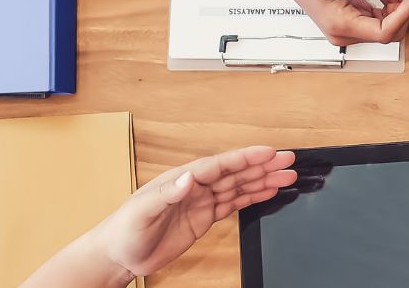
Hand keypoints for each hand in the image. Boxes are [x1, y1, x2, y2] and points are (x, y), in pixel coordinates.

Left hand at [23, 146, 298, 286]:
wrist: (118, 255)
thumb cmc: (125, 231)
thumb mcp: (143, 211)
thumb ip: (168, 193)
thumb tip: (189, 177)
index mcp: (183, 178)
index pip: (221, 165)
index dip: (246, 158)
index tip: (269, 152)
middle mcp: (195, 186)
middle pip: (235, 171)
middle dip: (263, 164)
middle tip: (289, 159)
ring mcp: (201, 201)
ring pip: (239, 186)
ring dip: (263, 179)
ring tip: (287, 175)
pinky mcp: (204, 217)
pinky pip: (234, 203)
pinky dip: (253, 196)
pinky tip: (268, 191)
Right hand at [262, 0, 408, 45]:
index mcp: (339, 23)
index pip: (384, 31)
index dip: (404, 14)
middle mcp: (341, 32)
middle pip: (385, 32)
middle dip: (400, 11)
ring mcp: (342, 29)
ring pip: (381, 26)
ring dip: (392, 7)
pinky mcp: (345, 21)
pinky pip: (372, 19)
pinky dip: (382, 5)